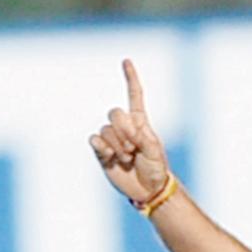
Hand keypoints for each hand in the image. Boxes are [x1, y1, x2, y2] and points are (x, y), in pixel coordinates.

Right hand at [88, 59, 169, 201]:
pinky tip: (111, 157)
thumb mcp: (155, 152)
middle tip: (134, 149)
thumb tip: (127, 126)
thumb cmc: (156, 169)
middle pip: (114, 113)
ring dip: (117, 145)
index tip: (126, 61)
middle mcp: (125, 128)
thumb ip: (142, 137)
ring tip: (127, 158)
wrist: (148, 189)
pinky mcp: (101, 151)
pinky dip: (102, 148)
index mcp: (140, 123)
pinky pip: (94, 140)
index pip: (134, 96)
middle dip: (124, 131)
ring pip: (105, 130)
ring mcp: (112, 139)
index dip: (130, 79)